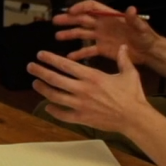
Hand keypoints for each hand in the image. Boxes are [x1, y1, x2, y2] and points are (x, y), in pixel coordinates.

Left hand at [27, 44, 150, 134]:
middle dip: (40, 72)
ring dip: (43, 89)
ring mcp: (81, 105)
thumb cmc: (133, 95)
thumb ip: (123, 59)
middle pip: (55, 79)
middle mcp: (83, 90)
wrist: (135, 118)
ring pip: (55, 96)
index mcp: (92, 76)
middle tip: (30, 67)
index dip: (51, 59)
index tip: (40, 54)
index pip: (66, 65)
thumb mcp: (129, 73)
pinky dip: (53, 111)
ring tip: (35, 83)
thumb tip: (123, 47)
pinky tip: (47, 106)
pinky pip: (63, 115)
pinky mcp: (82, 118)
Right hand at [53, 0, 158, 64]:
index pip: (92, 7)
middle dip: (69, 19)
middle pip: (82, 19)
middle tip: (55, 21)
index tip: (71, 11)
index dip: (81, 7)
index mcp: (110, 16)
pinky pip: (88, 51)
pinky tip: (69, 57)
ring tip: (57, 37)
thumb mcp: (141, 28)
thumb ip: (134, 19)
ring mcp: (101, 37)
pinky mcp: (102, 49)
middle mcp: (103, 25)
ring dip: (70, 34)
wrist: (149, 52)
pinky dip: (79, 53)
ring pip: (82, 34)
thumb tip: (131, 9)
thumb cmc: (146, 37)